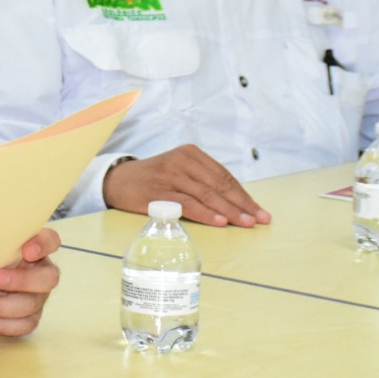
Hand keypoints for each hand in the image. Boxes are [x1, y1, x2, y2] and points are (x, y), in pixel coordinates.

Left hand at [0, 228, 60, 336]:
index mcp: (35, 249)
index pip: (51, 241)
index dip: (43, 246)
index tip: (26, 251)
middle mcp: (42, 273)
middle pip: (48, 278)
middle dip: (20, 280)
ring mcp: (38, 298)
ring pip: (31, 305)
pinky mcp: (30, 318)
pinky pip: (23, 325)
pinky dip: (0, 323)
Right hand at [103, 145, 270, 226]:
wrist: (118, 180)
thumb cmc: (155, 179)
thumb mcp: (179, 171)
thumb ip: (202, 182)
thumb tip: (236, 205)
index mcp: (191, 154)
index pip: (224, 176)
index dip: (244, 195)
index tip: (259, 211)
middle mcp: (182, 161)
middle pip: (219, 185)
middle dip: (242, 204)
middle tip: (259, 219)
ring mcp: (171, 176)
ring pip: (207, 194)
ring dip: (229, 211)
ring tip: (246, 223)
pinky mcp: (160, 192)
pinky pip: (188, 204)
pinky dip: (206, 213)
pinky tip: (220, 221)